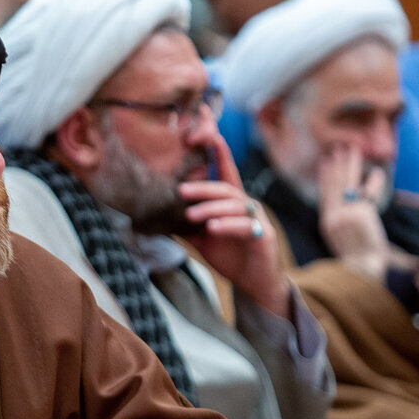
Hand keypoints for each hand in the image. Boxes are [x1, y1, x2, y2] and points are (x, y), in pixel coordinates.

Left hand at [179, 132, 290, 316]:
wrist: (254, 283)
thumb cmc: (230, 255)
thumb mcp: (203, 238)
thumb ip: (186, 225)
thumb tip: (156, 216)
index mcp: (232, 202)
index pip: (226, 173)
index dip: (220, 153)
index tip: (210, 135)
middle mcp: (247, 205)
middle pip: (226, 188)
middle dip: (204, 187)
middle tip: (181, 190)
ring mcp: (257, 219)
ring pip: (234, 205)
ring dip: (211, 208)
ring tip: (191, 215)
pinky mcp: (262, 236)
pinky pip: (244, 226)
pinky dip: (227, 226)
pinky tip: (213, 228)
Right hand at [317, 144, 389, 281]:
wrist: (363, 269)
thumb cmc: (354, 256)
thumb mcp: (338, 237)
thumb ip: (337, 219)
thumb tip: (341, 201)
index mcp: (327, 221)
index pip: (325, 193)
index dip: (325, 176)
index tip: (326, 161)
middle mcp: (334, 216)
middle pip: (335, 184)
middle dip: (337, 165)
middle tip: (339, 148)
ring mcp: (348, 214)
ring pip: (348, 183)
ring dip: (351, 165)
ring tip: (353, 151)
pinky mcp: (363, 214)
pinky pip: (368, 192)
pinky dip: (374, 182)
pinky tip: (377, 172)